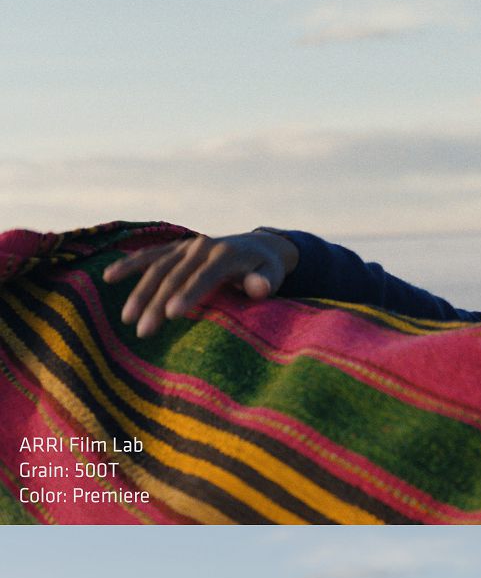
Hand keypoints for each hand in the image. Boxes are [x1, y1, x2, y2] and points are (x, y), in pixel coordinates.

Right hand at [102, 230, 299, 338]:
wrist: (258, 246)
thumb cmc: (266, 269)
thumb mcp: (273, 274)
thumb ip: (266, 282)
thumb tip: (258, 288)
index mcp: (225, 254)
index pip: (203, 276)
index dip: (187, 294)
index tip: (171, 314)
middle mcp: (201, 247)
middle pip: (175, 276)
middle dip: (156, 303)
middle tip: (143, 331)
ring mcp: (186, 246)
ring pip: (157, 267)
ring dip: (139, 292)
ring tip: (126, 318)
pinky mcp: (175, 249)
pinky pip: (150, 256)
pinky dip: (129, 265)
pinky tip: (109, 278)